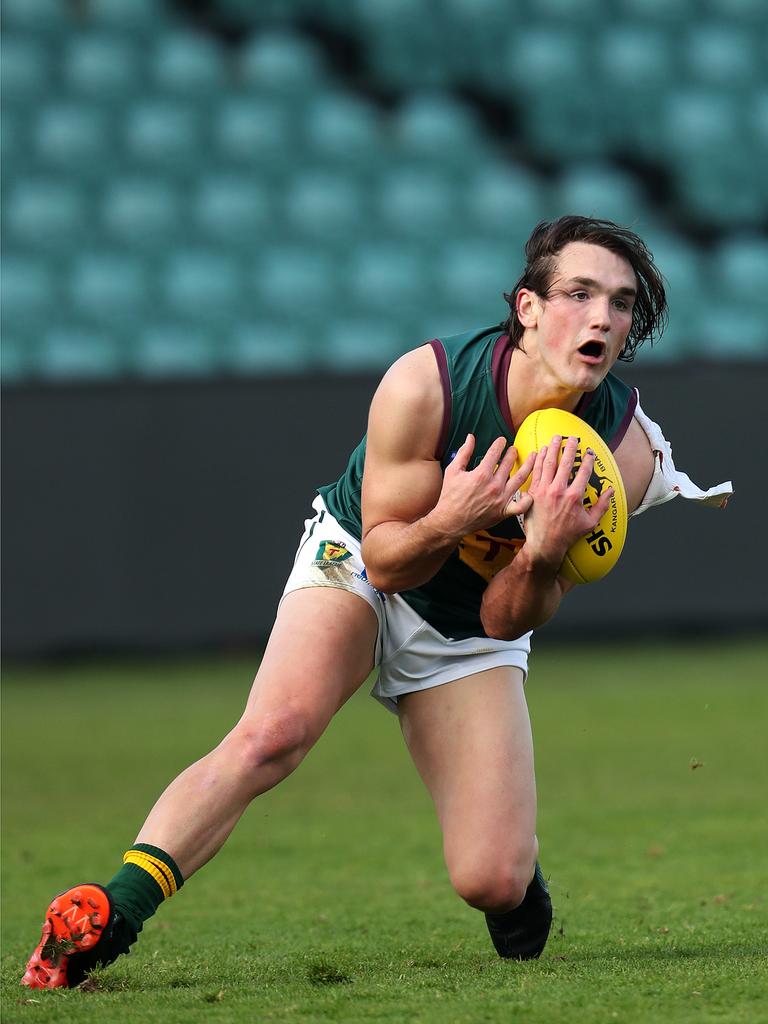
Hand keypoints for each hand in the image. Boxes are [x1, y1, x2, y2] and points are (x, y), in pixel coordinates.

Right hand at [426, 434, 536, 540]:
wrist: (451, 521)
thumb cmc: (450, 497)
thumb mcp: (453, 471)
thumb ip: (464, 453)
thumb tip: (470, 437)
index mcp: (481, 474)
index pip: (495, 453)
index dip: (500, 444)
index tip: (502, 441)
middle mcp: (494, 486)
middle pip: (509, 463)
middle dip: (513, 453)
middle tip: (514, 450)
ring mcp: (501, 499)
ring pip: (520, 479)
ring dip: (528, 466)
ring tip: (533, 459)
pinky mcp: (504, 512)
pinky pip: (522, 505)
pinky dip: (527, 499)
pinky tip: (528, 491)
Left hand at [523, 435, 614, 569]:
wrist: (545, 543)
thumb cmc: (568, 534)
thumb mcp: (590, 522)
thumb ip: (602, 505)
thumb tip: (610, 490)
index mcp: (575, 496)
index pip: (584, 471)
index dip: (588, 459)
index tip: (590, 451)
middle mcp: (559, 490)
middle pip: (566, 463)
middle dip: (570, 448)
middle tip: (573, 438)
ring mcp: (544, 490)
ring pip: (549, 464)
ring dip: (553, 448)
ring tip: (556, 438)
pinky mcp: (533, 492)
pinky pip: (536, 472)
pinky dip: (539, 459)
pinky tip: (542, 451)